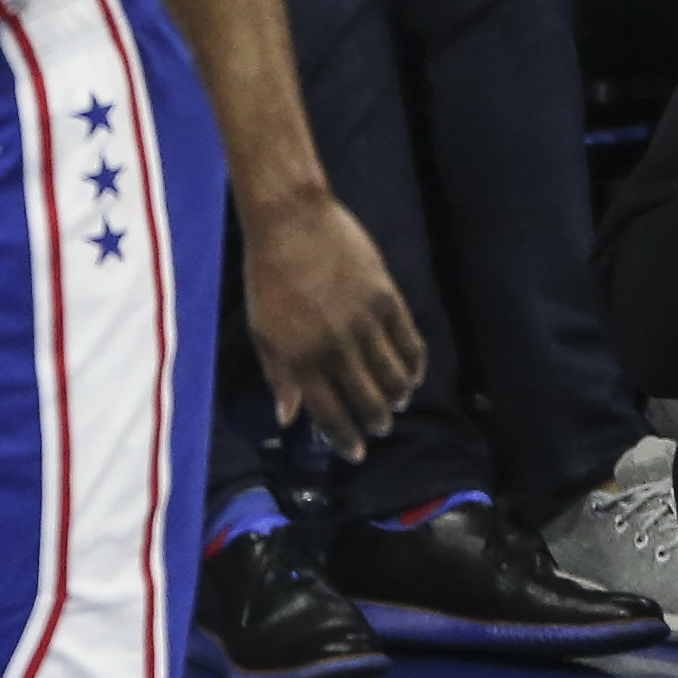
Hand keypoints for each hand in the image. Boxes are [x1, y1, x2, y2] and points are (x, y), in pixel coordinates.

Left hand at [242, 188, 424, 456]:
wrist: (292, 223)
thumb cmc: (267, 278)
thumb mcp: (262, 330)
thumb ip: (278, 375)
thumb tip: (288, 416)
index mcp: (301, 358)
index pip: (329, 412)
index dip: (344, 437)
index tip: (354, 453)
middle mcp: (337, 347)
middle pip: (368, 400)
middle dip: (375, 422)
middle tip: (378, 430)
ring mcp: (366, 324)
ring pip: (395, 376)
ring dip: (398, 398)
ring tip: (396, 406)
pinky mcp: (388, 300)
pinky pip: (411, 343)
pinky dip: (415, 365)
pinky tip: (413, 376)